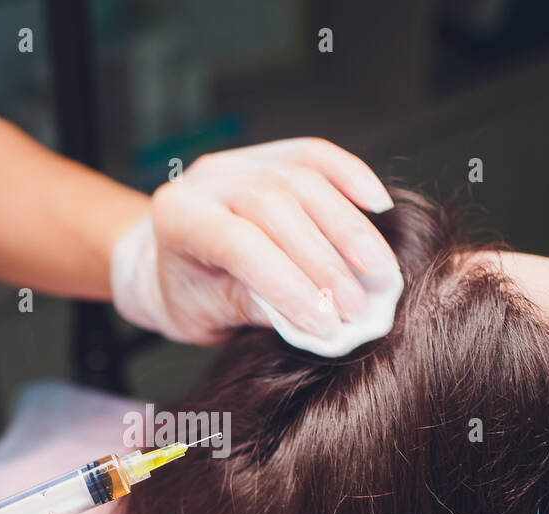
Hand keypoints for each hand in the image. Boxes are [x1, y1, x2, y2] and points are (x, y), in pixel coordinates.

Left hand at [110, 137, 399, 345]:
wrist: (168, 258)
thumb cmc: (187, 294)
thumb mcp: (206, 315)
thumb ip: (253, 310)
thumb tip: (319, 321)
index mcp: (179, 218)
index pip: (240, 244)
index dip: (288, 283)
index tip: (327, 324)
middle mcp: (207, 179)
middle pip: (277, 207)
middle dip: (326, 262)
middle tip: (360, 308)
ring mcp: (241, 159)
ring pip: (304, 180)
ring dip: (350, 231)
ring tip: (380, 275)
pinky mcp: (272, 154)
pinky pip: (317, 155)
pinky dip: (353, 179)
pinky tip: (380, 208)